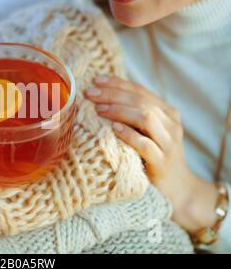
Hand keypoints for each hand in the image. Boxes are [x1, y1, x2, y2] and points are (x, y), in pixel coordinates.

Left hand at [85, 76, 218, 232]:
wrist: (177, 188)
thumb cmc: (154, 156)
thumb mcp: (147, 132)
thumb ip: (133, 114)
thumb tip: (101, 96)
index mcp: (167, 112)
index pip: (140, 91)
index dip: (117, 84)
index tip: (95, 80)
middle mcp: (171, 124)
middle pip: (140, 101)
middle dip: (113, 94)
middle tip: (91, 94)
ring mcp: (169, 143)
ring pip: (145, 117)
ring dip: (119, 111)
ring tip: (98, 109)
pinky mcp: (162, 162)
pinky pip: (146, 145)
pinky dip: (129, 134)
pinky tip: (114, 129)